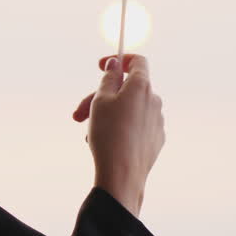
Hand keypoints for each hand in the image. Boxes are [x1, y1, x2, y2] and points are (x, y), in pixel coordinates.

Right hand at [72, 53, 164, 216]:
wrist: (122, 175)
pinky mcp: (155, 140)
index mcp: (142, 86)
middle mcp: (154, 100)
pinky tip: (104, 144)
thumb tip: (116, 65)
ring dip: (107, 116)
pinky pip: (135, 127)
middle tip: (78, 114)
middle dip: (100, 98)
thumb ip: (109, 79)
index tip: (102, 66)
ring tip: (89, 134)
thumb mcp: (100, 101)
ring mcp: (157, 121)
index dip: (120, 59)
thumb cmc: (109, 135)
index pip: (138, 61)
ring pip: (128, 110)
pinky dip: (120, 129)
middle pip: (126, 90)